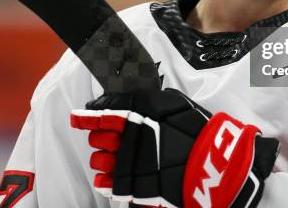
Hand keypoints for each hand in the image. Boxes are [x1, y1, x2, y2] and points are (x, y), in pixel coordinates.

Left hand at [71, 88, 278, 207]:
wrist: (210, 164)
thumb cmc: (193, 130)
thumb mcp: (171, 102)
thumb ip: (144, 100)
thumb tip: (121, 101)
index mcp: (135, 116)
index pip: (103, 114)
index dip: (87, 116)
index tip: (78, 118)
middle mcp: (127, 140)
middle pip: (99, 138)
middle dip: (98, 136)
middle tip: (105, 136)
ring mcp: (129, 165)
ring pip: (101, 161)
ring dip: (102, 158)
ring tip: (108, 157)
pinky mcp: (133, 188)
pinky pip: (109, 185)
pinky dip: (106, 180)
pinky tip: (107, 177)